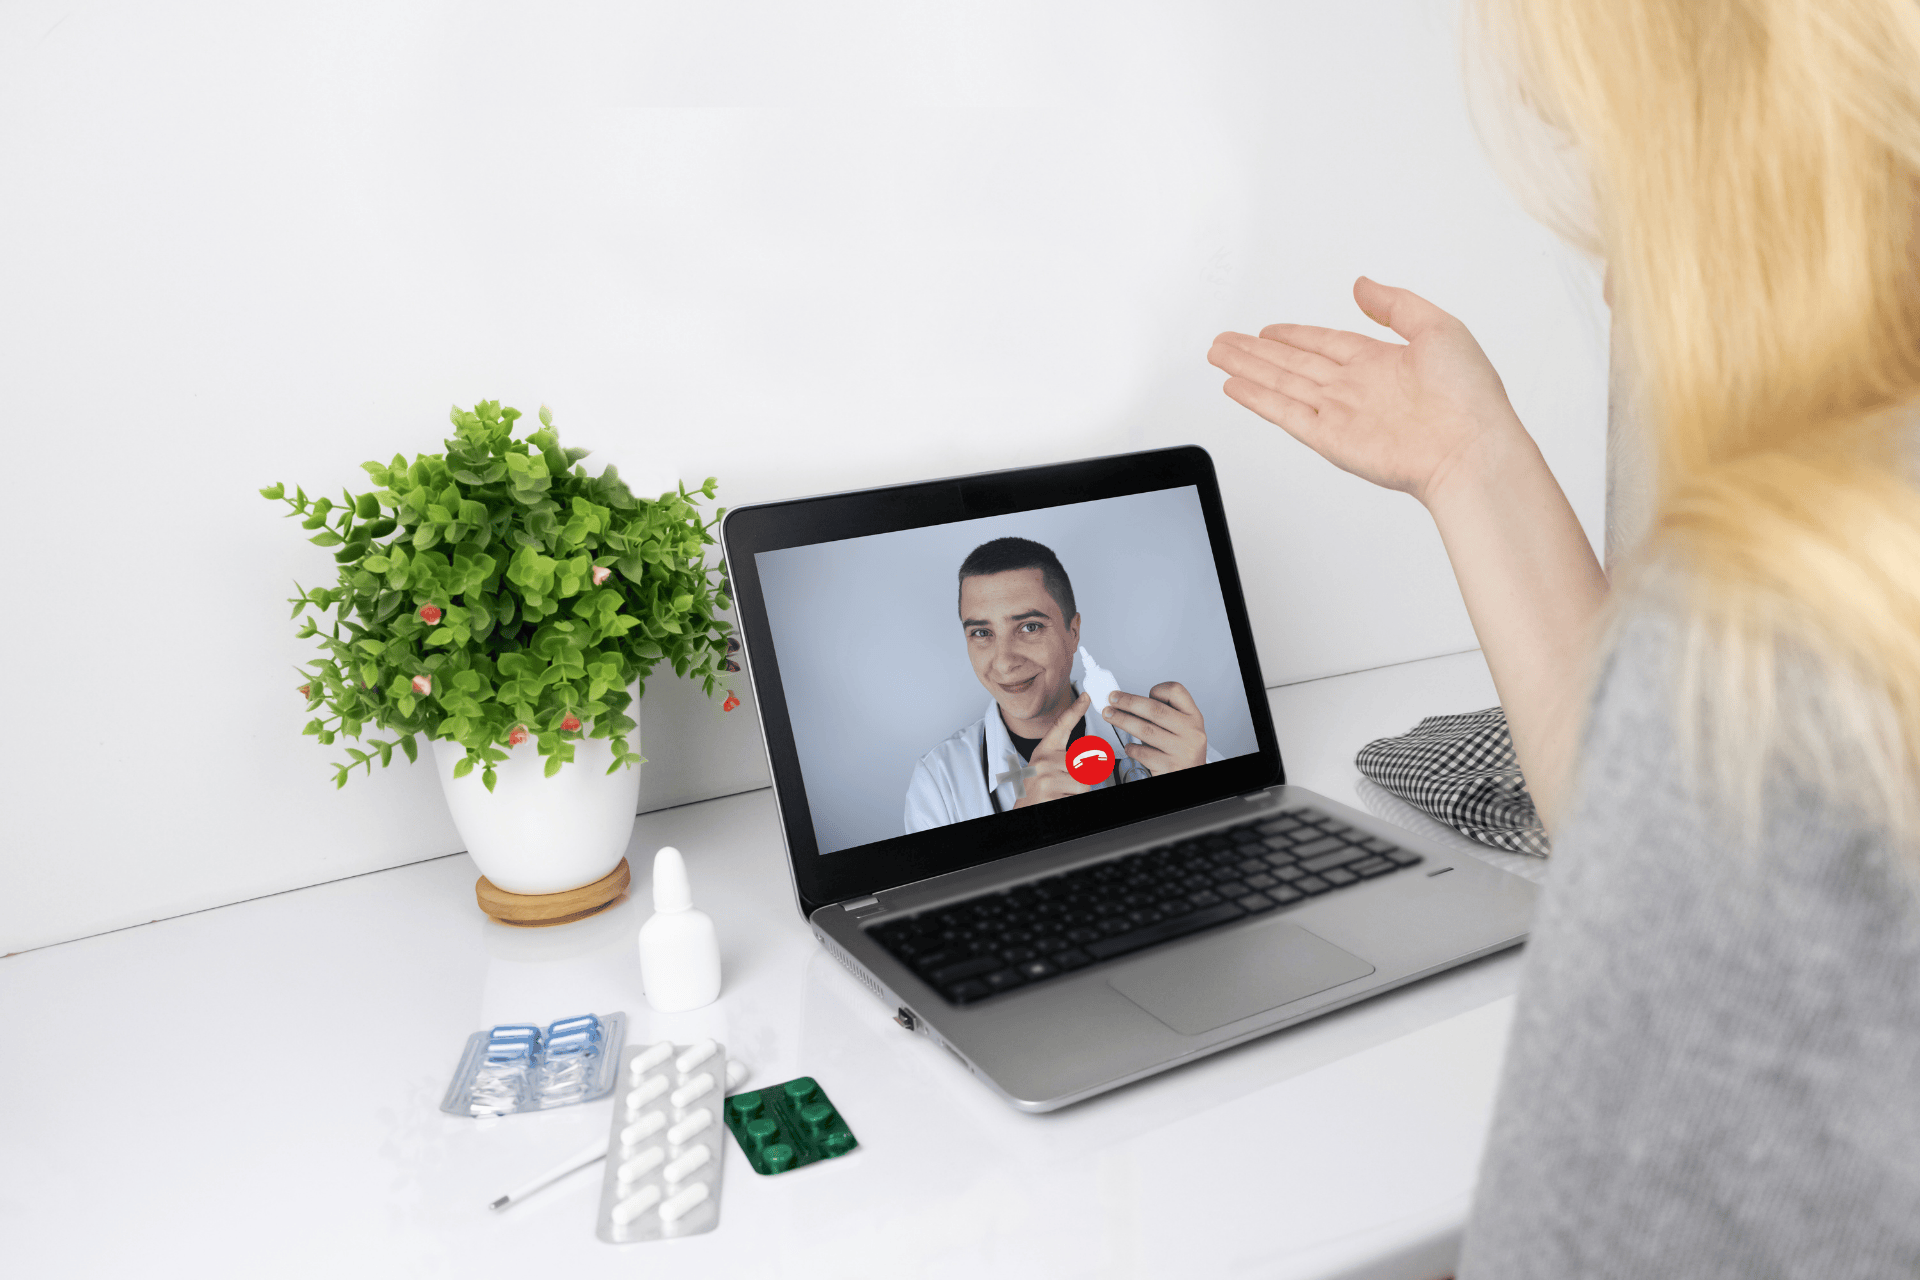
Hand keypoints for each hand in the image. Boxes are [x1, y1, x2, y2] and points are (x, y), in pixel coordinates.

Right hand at [1011, 692, 1093, 808]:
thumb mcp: (1047, 769)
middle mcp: (1043, 761)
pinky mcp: (1049, 792)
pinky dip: (1073, 800)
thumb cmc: (1037, 791)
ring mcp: (1045, 777)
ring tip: (1061, 792)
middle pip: (1084, 763)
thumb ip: (1066, 759)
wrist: (1022, 812)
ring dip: (1079, 792)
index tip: (1086, 696)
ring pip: (1084, 782)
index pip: (1061, 726)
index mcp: (1044, 751)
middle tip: (1066, 785)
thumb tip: (1093, 756)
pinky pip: (1078, 795)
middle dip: (1084, 777)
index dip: (1075, 710)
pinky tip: (1058, 799)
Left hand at [1103, 682, 1206, 774]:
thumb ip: (1163, 716)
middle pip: (1155, 709)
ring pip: (1145, 730)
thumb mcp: (1182, 729)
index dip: (1157, 689)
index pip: (1176, 691)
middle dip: (1128, 702)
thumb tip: (1129, 703)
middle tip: (1112, 699)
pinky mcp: (1169, 766)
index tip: (1141, 694)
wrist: (1191, 778)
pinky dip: (1131, 748)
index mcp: (1194, 717)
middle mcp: (1191, 732)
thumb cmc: (1182, 753)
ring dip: (1122, 720)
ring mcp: (1181, 750)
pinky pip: (1143, 753)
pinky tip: (1128, 747)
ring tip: (1109, 716)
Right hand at [1207, 277, 1525, 506]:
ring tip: (1218, 355)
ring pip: (1281, 384)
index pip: (1324, 343)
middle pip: (1292, 364)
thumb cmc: (1470, 396)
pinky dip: (1257, 400)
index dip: (1294, 335)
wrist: (1471, 448)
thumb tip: (1361, 285)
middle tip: (1225, 340)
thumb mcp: (1439, 328)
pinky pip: (1285, 413)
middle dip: (1256, 351)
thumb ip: (1394, 305)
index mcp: (1382, 362)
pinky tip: (1235, 387)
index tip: (1268, 330)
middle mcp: (1356, 388)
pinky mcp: (1330, 438)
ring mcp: (1340, 413)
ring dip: (1247, 369)